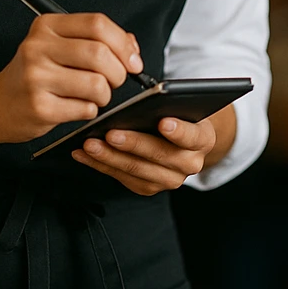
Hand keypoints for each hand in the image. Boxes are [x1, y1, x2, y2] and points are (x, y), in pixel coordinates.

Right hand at [0, 12, 143, 142]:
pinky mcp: (39, 107)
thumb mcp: (59, 47)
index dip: (123, 43)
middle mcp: (37, 47)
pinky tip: (75, 107)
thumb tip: (132, 47)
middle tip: (115, 81)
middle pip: (99, 53)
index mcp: (46, 26)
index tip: (133, 61)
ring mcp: (36, 77)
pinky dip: (90, 110)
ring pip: (97, 84)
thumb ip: (96, 41)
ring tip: (93, 96)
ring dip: (105, 95)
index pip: (97, 24)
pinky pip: (85, 108)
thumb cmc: (35, 75)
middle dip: (118, 72)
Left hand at [71, 116, 216, 195]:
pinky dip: (100, 165)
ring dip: (109, 157)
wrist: (182, 141)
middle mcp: (190, 164)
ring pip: (136, 170)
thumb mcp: (182, 106)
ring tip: (89, 144)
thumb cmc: (179, 115)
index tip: (163, 122)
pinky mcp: (148, 187)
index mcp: (203, 140)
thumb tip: (144, 101)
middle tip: (110, 133)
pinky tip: (84, 154)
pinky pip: (121, 178)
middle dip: (132, 143)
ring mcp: (169, 179)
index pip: (192, 136)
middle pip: (159, 155)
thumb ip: (170, 104)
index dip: (179, 130)